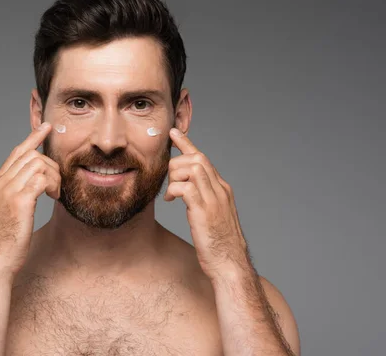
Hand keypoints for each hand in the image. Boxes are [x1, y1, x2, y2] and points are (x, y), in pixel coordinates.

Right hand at [0, 122, 60, 274]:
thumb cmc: (5, 241)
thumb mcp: (8, 212)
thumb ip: (17, 194)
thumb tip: (34, 186)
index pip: (17, 152)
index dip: (32, 138)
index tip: (45, 127)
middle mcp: (0, 182)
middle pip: (31, 155)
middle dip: (51, 165)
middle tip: (57, 184)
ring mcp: (8, 190)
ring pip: (38, 164)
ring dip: (53, 177)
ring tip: (54, 194)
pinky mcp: (19, 200)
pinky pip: (42, 178)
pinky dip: (53, 185)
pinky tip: (53, 198)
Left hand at [164, 128, 250, 280]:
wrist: (229, 264)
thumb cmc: (218, 244)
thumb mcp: (211, 216)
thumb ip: (201, 199)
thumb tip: (186, 192)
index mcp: (222, 190)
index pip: (204, 159)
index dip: (187, 144)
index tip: (175, 133)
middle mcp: (220, 190)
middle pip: (197, 158)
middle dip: (177, 162)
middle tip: (168, 179)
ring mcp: (214, 200)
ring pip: (192, 168)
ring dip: (175, 177)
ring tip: (172, 194)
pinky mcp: (204, 211)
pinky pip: (186, 187)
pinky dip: (174, 190)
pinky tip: (171, 201)